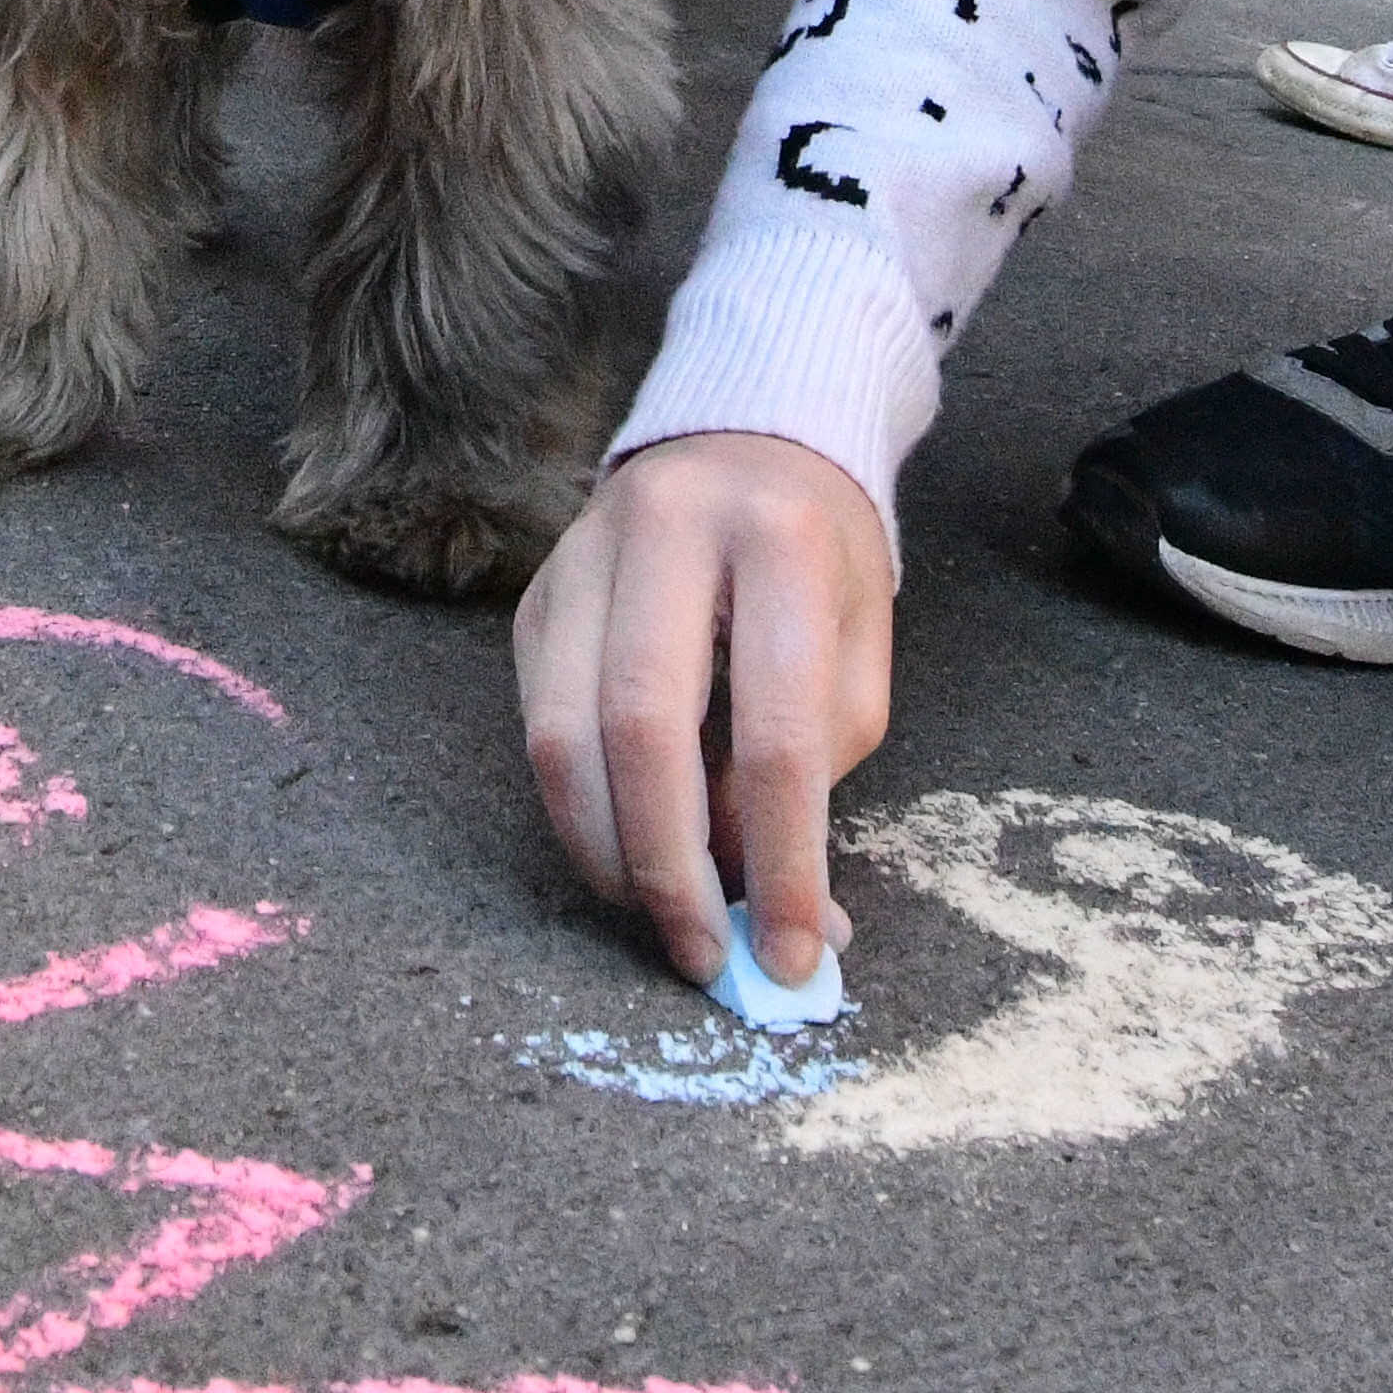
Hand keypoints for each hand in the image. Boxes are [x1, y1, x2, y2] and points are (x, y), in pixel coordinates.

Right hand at [515, 432, 896, 991]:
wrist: (747, 439)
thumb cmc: (817, 561)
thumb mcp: (857, 646)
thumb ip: (819, 770)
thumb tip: (780, 912)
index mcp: (778, 538)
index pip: (777, 730)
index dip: (785, 859)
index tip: (797, 953)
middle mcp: (667, 528)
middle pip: (643, 729)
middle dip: (672, 868)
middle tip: (706, 954)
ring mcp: (582, 556)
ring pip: (564, 734)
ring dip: (609, 853)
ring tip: (661, 916)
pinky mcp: (534, 594)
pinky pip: (538, 723)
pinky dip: (579, 810)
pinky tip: (624, 849)